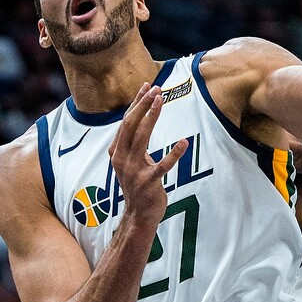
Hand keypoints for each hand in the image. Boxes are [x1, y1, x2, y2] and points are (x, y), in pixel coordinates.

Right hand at [108, 83, 187, 229]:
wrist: (138, 215)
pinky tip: (184, 142)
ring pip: (142, 138)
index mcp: (116, 152)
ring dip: (152, 117)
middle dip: (142, 104)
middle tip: (155, 88)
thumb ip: (133, 143)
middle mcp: (122, 159)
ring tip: (161, 100)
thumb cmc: (137, 185)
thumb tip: (142, 120)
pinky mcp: (149, 182)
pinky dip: (174, 154)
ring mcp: (134, 171)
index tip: (147, 86)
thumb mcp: (130, 161)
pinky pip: (162, 166)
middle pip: (130, 125)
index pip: (126, 122)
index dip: (136, 103)